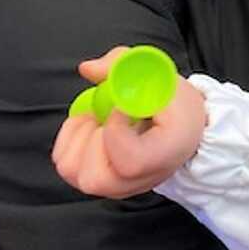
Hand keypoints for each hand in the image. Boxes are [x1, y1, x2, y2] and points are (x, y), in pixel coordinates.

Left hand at [51, 46, 207, 198]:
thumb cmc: (174, 104)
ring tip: (98, 119)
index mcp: (165, 156)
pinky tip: (90, 126)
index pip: (128, 162)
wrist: (181, 128)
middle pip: (95, 177)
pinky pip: (66, 165)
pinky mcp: (98, 182)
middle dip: (91, 138)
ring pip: (74, 172)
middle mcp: (139, 181)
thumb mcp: (160, 74)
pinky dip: (70, 139)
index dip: (116, 131)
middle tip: (107, 115)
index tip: (123, 108)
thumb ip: (123, 63)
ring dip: (79, 137)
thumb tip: (88, 69)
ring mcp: (116, 186)